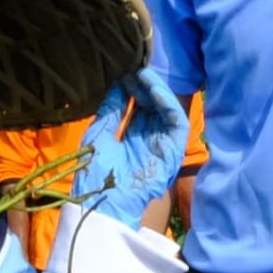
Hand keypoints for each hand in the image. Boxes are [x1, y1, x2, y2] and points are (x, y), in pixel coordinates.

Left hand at [92, 84, 190, 216]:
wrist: (102, 203)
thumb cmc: (95, 174)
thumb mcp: (100, 134)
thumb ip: (111, 110)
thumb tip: (119, 84)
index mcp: (130, 137)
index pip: (137, 106)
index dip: (133, 88)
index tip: (125, 72)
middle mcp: (148, 138)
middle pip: (153, 105)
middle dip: (144, 85)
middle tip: (134, 68)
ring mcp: (162, 144)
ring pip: (166, 110)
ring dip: (156, 90)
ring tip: (144, 75)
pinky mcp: (174, 151)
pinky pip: (177, 122)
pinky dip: (168, 104)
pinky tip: (153, 91)